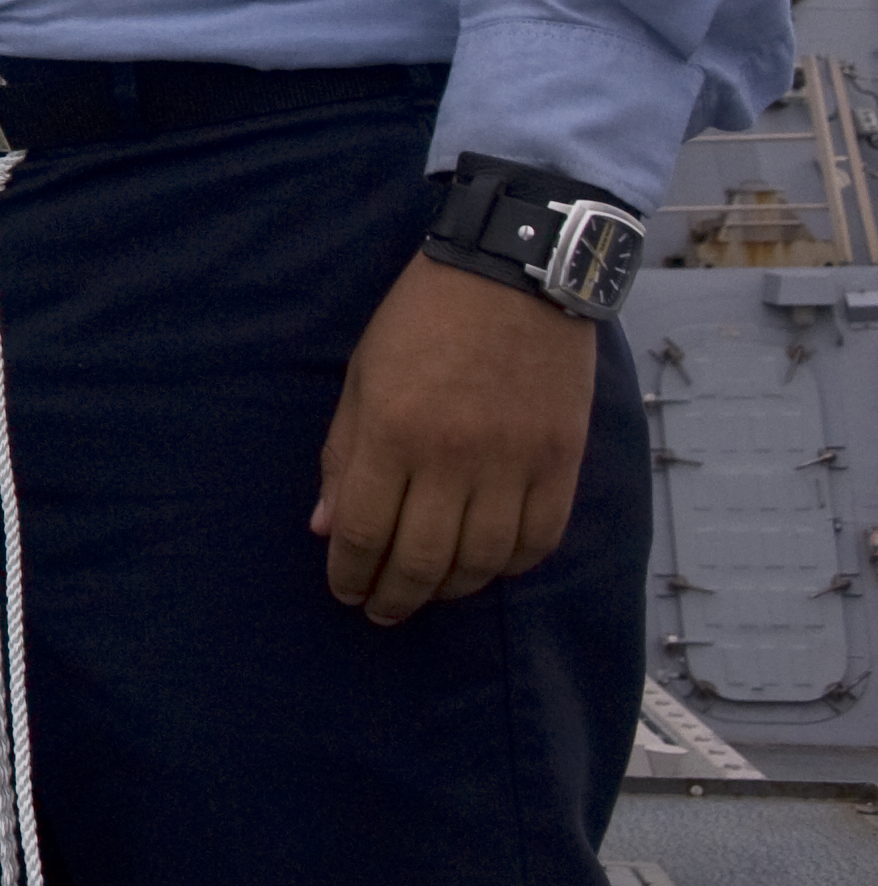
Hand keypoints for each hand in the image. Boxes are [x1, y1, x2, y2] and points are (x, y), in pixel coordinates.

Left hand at [314, 252, 599, 624]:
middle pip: (421, 560)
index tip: (344, 591)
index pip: (363, 530)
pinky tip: (488, 568)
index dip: (349, 572)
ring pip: (482, 561)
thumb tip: (324, 526)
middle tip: (381, 611)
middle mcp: (453, 457)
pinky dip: (511, 566)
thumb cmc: (423, 319)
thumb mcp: (362, 376)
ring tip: (429, 593)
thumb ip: (342, 453)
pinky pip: (539, 540)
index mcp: (392, 432)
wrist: (514, 274)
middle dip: (394, 596)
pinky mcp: (561, 462)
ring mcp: (514, 463)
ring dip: (450, 590)